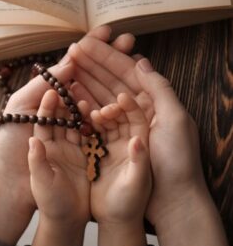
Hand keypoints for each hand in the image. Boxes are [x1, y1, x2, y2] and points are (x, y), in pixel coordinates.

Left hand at [0, 26, 136, 244]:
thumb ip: (41, 87)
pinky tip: (128, 92)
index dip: (90, 50)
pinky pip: (101, 125)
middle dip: (108, 59)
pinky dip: (114, 108)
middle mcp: (66, 110)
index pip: (73, 68)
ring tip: (132, 58)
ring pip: (99, 99)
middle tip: (127, 40)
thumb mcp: (20, 109)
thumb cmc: (9, 146)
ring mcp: (79, 127)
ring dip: (115, 78)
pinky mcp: (87, 147)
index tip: (106, 33)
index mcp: (49, 98)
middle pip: (91, 80)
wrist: (14, 188)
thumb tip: (67, 65)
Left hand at [28, 90, 89, 245]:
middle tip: (73, 85)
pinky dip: (89, 126)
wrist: (65, 220)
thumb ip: (37, 160)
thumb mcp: (39, 180)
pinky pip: (86, 137)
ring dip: (78, 111)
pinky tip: (95, 115)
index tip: (53, 89)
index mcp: (40, 147)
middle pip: (59, 118)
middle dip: (64, 102)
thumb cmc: (47, 200)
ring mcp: (70, 150)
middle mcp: (55, 145)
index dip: (47, 105)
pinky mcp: (84, 156)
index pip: (42, 120)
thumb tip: (33, 140)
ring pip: (74, 125)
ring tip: (84, 98)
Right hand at [66, 27, 229, 245]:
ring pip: (101, 98)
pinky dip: (84, 106)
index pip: (127, 72)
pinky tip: (72, 95)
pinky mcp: (110, 141)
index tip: (87, 44)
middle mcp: (137, 110)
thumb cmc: (178, 161)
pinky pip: (95, 120)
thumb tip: (141, 60)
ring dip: (85, 82)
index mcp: (153, 101)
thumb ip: (159, 89)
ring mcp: (122, 126)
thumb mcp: (176, 120)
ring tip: (68, 68)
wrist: (170, 201)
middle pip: (111, 82)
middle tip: (72, 50)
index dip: (107, 57)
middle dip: (92, 65)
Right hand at [90, 93, 150, 245]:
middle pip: (119, 111)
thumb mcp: (141, 180)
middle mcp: (130, 139)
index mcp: (144, 141)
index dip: (129, 103)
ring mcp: (114, 145)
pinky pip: (93, 131)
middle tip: (100, 88)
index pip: (138, 114)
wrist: (118, 223)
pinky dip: (86, 121)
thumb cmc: (135, 202)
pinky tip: (77, 114)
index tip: (119, 96)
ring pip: (104, 119)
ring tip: (81, 96)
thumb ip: (141, 159)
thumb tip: (137, 140)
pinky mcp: (100, 153)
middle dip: (108, 97)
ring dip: (94, 107)